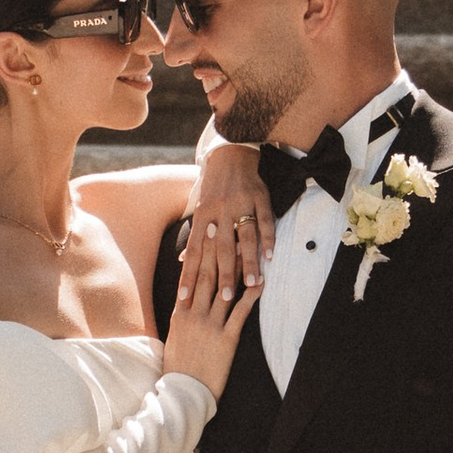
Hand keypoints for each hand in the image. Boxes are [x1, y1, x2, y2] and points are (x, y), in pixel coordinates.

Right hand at [166, 232, 262, 396]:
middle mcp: (194, 314)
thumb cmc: (179, 366)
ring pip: (224, 289)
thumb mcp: (174, 336)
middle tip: (221, 225)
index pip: (190, 276)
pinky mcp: (226, 339)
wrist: (184, 392)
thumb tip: (186, 298)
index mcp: (180, 312)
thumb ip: (181, 314)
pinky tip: (260, 281)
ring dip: (235, 266)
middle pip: (207, 275)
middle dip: (214, 248)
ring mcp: (210, 326)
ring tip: (243, 245)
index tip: (203, 232)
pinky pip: (240, 313)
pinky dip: (251, 296)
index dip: (199, 252)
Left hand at [188, 138, 274, 291]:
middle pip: (220, 248)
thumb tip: (181, 260)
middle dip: (222, 274)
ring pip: (244, 236)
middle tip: (225, 298)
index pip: (194, 251)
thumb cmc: (212, 187)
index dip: (188, 275)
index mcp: (202, 216)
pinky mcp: (259, 197)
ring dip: (248, 260)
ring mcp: (240, 204)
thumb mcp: (199, 209)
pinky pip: (264, 220)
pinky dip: (268, 238)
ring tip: (252, 283)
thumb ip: (194, 236)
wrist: (230, 154)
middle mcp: (219, 211)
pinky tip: (270, 256)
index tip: (185, 298)